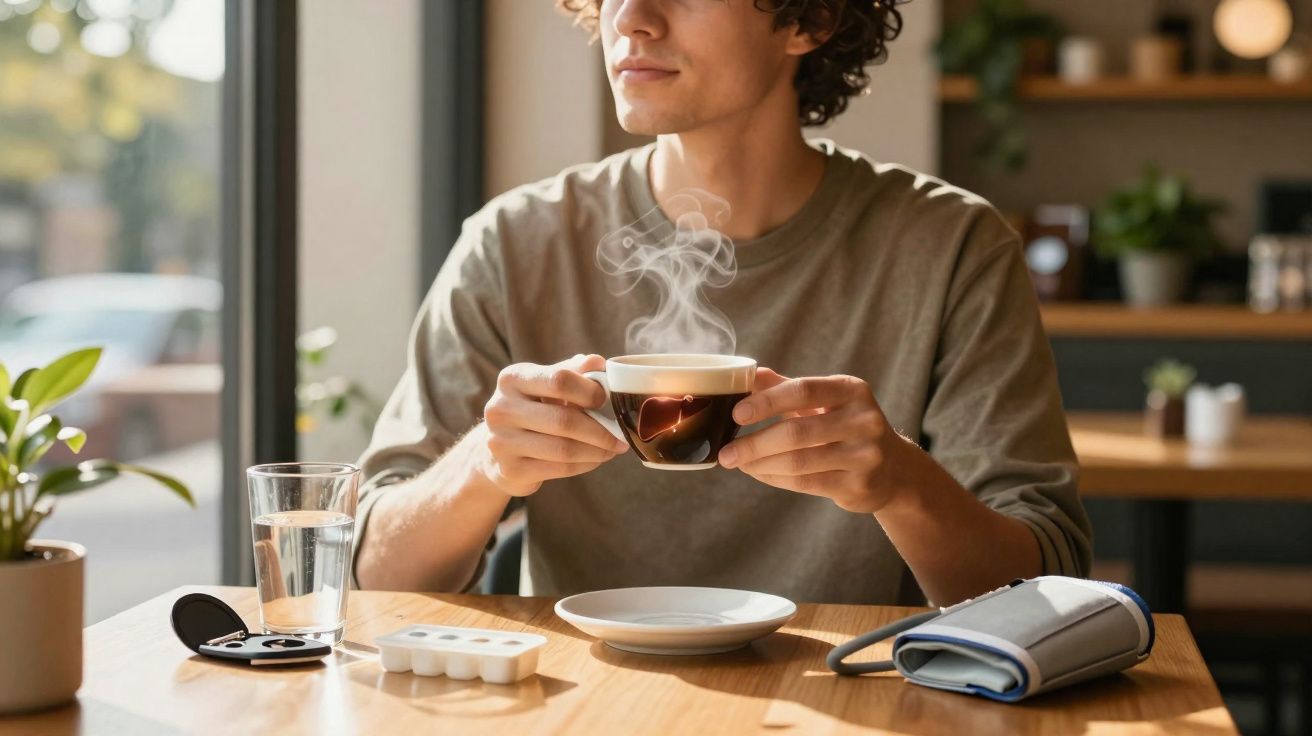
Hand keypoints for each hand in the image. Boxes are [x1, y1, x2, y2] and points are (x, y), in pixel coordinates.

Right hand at [480, 354, 628, 496]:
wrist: (497, 449)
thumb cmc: (532, 408)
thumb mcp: (546, 384)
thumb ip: (571, 371)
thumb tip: (597, 362)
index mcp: (512, 379)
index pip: (559, 380)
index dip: (590, 391)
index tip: (607, 399)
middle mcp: (500, 409)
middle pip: (564, 420)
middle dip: (601, 430)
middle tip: (622, 435)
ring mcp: (502, 442)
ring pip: (564, 449)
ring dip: (597, 451)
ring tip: (613, 448)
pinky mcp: (510, 470)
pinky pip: (560, 468)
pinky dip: (585, 464)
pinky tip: (595, 459)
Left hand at [717, 368, 908, 512]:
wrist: (893, 468)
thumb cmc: (846, 426)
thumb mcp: (824, 400)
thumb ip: (785, 387)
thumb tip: (748, 374)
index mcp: (852, 390)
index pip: (803, 390)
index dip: (766, 401)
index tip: (736, 413)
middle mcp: (864, 420)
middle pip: (797, 432)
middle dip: (754, 443)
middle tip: (726, 451)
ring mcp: (865, 455)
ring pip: (799, 461)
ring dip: (760, 463)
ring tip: (737, 462)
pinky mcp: (859, 485)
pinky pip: (805, 483)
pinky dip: (775, 478)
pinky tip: (758, 473)